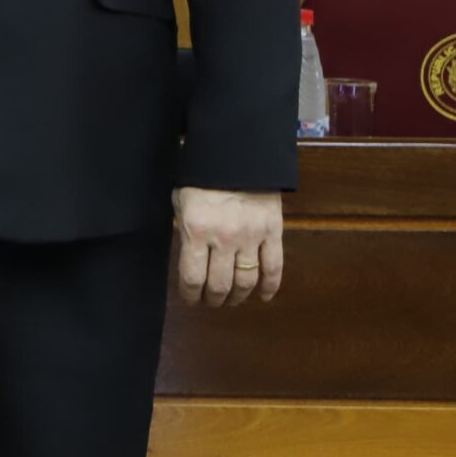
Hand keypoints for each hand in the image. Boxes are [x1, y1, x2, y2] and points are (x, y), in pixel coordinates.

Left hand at [173, 186, 284, 307]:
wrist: (237, 155)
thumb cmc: (202, 178)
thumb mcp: (181, 202)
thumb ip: (185, 231)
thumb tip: (187, 260)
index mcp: (195, 229)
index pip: (191, 277)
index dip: (190, 295)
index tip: (191, 299)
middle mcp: (223, 238)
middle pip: (219, 285)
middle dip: (213, 299)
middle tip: (211, 301)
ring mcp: (251, 236)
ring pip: (246, 281)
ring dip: (238, 296)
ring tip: (232, 299)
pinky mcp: (273, 232)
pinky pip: (274, 267)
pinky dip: (270, 287)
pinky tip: (263, 297)